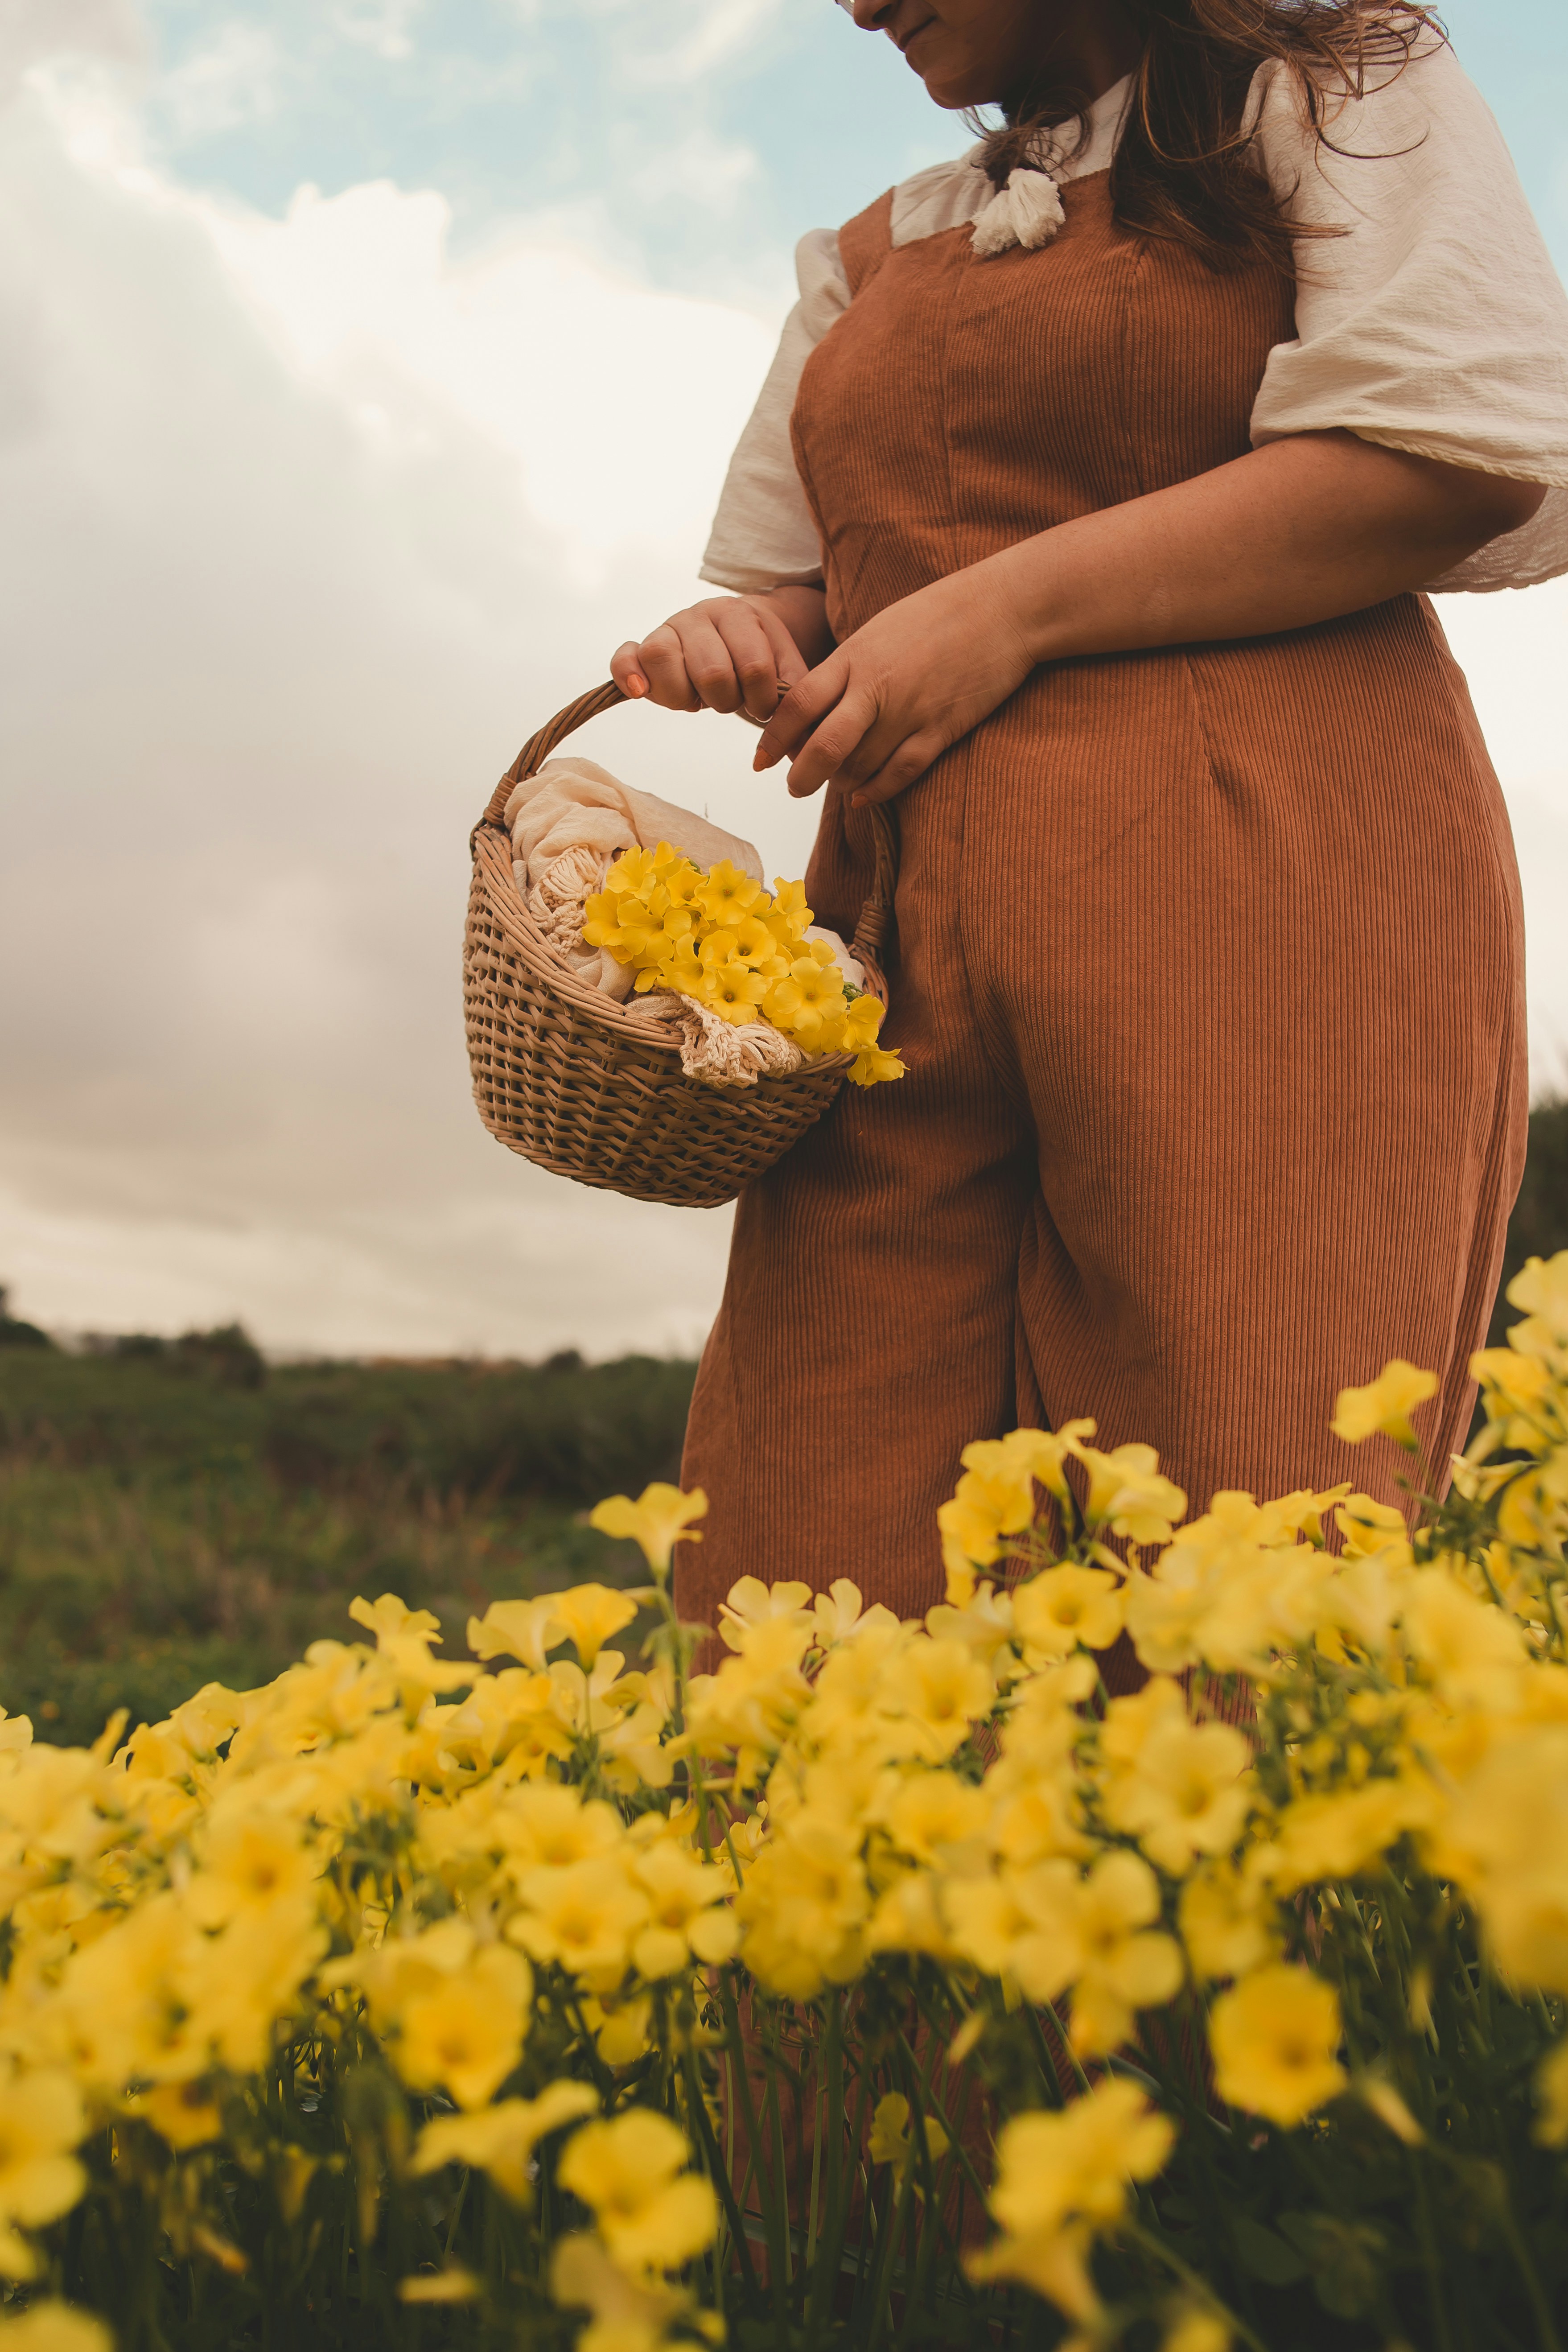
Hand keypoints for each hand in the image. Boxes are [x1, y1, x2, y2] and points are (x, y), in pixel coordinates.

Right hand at [610, 590, 828, 723]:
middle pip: (710, 670)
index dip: (762, 700)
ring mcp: (668, 629)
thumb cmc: (759, 656)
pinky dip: (628, 674)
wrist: (736, 630)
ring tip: (697, 700)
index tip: (763, 706)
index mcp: (740, 616)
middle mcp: (700, 616)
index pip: (754, 668)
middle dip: (726, 700)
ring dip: (684, 695)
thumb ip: (795, 694)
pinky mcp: (642, 648)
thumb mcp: (785, 667)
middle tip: (730, 702)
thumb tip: (802, 744)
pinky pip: (625, 657)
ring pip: (663, 658)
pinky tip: (642, 694)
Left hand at [753, 559, 1037, 802]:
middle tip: (793, 787)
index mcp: (855, 657)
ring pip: (860, 766)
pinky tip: (863, 797)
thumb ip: (847, 667)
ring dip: (841, 782)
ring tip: (835, 784)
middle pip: (823, 745)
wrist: (1003, 608)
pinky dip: (877, 790)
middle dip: (801, 775)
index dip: (773, 738)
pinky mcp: (941, 730)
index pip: (798, 704)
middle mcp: (876, 688)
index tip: (760, 760)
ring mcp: (910, 712)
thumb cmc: (937, 614)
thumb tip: (815, 704)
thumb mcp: (879, 629)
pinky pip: (900, 773)